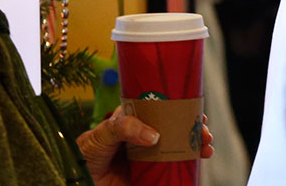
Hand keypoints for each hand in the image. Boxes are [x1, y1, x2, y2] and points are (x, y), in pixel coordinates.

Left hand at [76, 106, 213, 185]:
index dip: (183, 106)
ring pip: (180, 146)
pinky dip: (189, 165)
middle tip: (204, 131)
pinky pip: (173, 169)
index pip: (164, 107)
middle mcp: (146, 135)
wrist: (78, 181)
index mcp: (136, 119)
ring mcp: (150, 155)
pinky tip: (198, 162)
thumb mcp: (102, 133)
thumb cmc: (86, 153)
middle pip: (177, 127)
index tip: (197, 109)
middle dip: (195, 127)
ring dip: (197, 145)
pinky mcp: (151, 173)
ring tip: (206, 148)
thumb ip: (124, 127)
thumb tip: (154, 135)